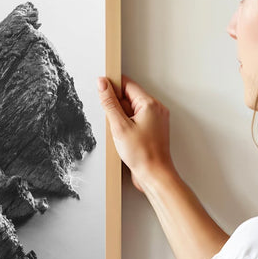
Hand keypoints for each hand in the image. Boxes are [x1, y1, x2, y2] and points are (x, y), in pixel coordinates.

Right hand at [96, 75, 174, 193]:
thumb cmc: (142, 154)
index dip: (113, 86)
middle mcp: (156, 109)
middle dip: (116, 107)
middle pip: (129, 97)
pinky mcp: (152, 130)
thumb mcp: (119, 126)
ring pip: (132, 110)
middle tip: (113, 122)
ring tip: (121, 133)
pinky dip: (127, 126)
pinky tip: (124, 138)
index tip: (101, 90)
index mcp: (150, 104)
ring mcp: (155, 120)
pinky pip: (136, 120)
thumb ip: (109, 103)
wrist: (154, 175)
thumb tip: (102, 84)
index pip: (127, 84)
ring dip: (121, 118)